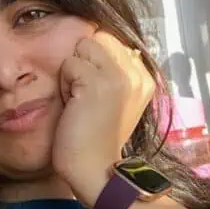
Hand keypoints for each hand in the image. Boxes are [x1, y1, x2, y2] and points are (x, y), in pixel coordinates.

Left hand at [52, 31, 154, 207]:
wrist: (96, 169)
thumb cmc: (98, 137)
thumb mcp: (116, 100)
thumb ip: (113, 72)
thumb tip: (94, 41)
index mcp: (144, 76)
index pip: (111, 39)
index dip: (94, 62)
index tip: (96, 93)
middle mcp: (137, 73)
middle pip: (97, 38)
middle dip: (84, 63)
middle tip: (86, 96)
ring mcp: (119, 77)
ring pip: (82, 47)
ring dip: (73, 73)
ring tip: (80, 101)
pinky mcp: (98, 84)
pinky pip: (69, 63)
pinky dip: (65, 84)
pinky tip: (74, 106)